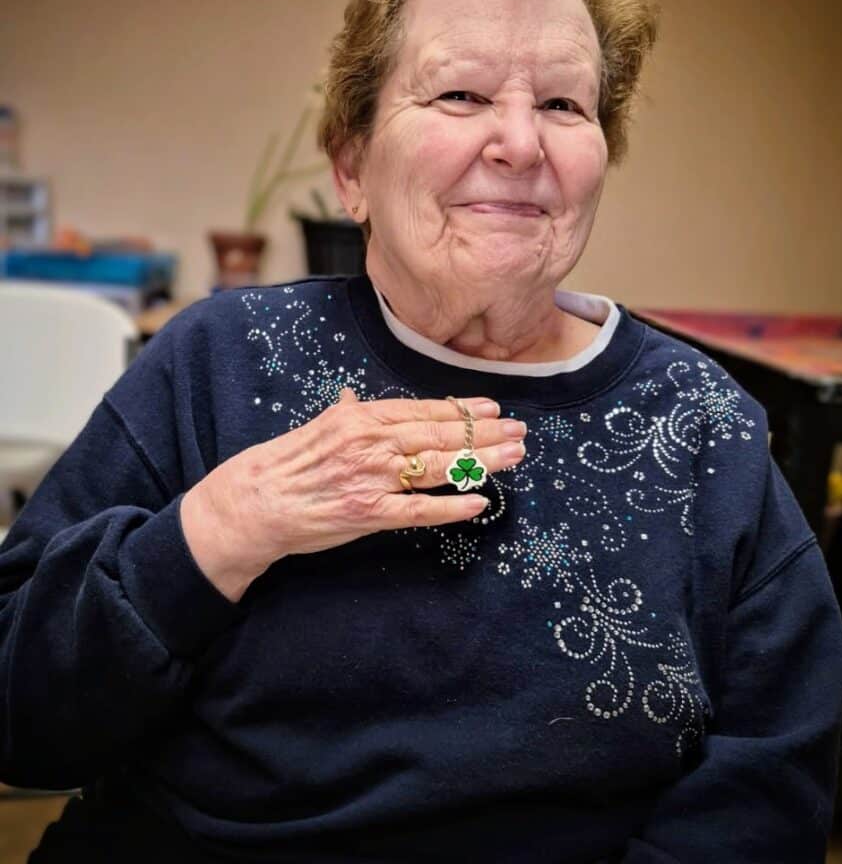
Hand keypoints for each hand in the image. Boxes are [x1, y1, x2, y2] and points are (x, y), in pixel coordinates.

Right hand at [180, 389, 526, 600]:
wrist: (255, 500)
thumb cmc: (287, 462)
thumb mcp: (319, 425)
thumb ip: (346, 411)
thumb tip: (354, 395)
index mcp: (362, 416)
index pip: (424, 411)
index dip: (464, 411)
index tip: (494, 409)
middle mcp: (372, 441)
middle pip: (441, 436)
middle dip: (486, 434)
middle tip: (520, 432)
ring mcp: (372, 477)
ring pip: (438, 467)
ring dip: (482, 462)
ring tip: (514, 458)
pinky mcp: (368, 513)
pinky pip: (418, 511)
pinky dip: (451, 507)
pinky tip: (479, 503)